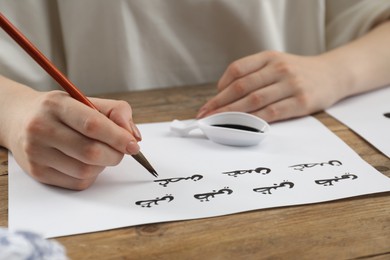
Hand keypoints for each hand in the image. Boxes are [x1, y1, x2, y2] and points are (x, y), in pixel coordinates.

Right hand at [5, 88, 140, 189]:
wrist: (20, 120)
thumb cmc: (61, 111)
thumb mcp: (86, 100)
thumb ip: (116, 112)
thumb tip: (133, 136)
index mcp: (56, 105)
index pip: (93, 125)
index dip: (118, 137)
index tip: (133, 144)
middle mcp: (41, 128)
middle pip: (91, 152)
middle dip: (115, 154)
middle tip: (122, 150)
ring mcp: (37, 153)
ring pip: (85, 170)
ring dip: (104, 165)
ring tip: (101, 153)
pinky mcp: (38, 172)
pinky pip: (77, 182)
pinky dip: (91, 174)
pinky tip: (86, 162)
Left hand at [197, 51, 345, 121]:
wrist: (333, 74)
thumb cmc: (298, 72)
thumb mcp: (276, 63)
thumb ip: (253, 74)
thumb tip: (223, 92)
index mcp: (269, 57)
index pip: (237, 70)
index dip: (220, 87)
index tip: (209, 102)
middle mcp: (279, 69)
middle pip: (242, 87)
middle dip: (219, 103)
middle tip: (205, 115)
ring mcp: (291, 85)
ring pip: (254, 101)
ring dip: (232, 114)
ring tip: (217, 123)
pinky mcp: (301, 102)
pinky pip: (272, 113)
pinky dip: (254, 121)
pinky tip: (242, 127)